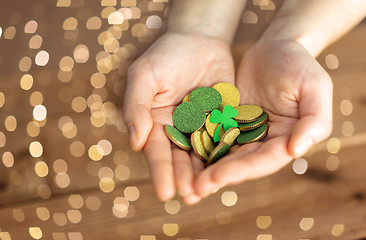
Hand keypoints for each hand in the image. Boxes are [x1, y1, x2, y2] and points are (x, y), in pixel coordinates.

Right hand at [123, 32, 234, 202]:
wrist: (199, 39)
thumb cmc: (166, 55)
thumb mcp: (144, 76)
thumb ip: (136, 107)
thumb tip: (135, 142)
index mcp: (156, 124)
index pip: (157, 152)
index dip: (161, 172)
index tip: (165, 192)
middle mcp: (178, 131)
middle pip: (181, 160)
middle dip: (185, 179)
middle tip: (191, 197)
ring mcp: (202, 128)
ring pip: (204, 156)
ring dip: (207, 174)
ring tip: (209, 191)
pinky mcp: (224, 122)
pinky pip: (227, 140)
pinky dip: (229, 155)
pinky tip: (233, 169)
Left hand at [194, 40, 332, 196]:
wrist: (277, 47)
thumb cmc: (299, 64)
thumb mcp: (315, 86)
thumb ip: (314, 120)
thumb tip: (296, 151)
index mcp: (287, 139)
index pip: (264, 160)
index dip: (241, 170)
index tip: (216, 177)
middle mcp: (265, 142)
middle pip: (241, 163)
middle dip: (218, 176)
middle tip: (193, 189)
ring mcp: (246, 133)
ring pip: (225, 155)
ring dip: (206, 169)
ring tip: (184, 183)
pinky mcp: (229, 122)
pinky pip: (213, 136)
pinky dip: (200, 147)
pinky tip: (182, 157)